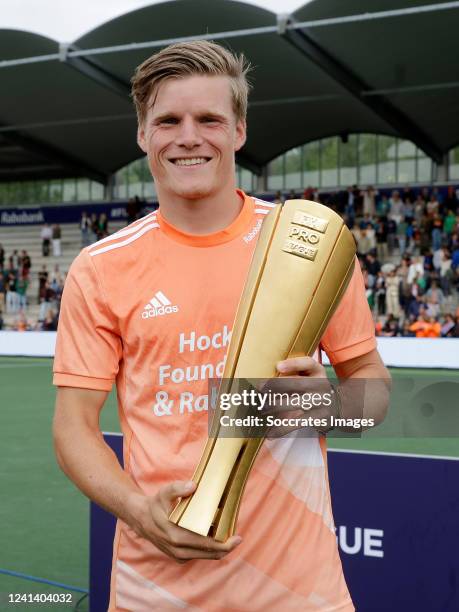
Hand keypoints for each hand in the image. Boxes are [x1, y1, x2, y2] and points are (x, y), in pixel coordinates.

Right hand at [127, 481, 241, 562]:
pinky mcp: (178, 556)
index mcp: (176, 536)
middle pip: (209, 554)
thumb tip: (193, 486)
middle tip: (238, 538)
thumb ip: (178, 488)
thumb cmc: (156, 504)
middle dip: (226, 548)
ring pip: (205, 557)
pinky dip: (209, 549)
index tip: (238, 538)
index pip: (206, 544)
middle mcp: (178, 550)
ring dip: (218, 549)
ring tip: (229, 536)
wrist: (141, 519)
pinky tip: (215, 538)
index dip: (224, 544)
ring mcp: (178, 555)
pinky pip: (199, 555)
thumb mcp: (164, 492)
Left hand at [260, 356, 332, 435]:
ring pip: (295, 403)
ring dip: (275, 406)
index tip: (278, 366)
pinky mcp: (317, 418)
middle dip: (276, 385)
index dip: (293, 364)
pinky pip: (296, 423)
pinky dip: (281, 428)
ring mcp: (320, 402)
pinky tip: (269, 433)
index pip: (308, 363)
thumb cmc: (313, 389)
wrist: (337, 407)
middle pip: (297, 382)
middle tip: (259, 389)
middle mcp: (320, 385)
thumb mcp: (310, 377)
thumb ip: (294, 375)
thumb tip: (265, 381)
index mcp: (318, 371)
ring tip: (261, 409)